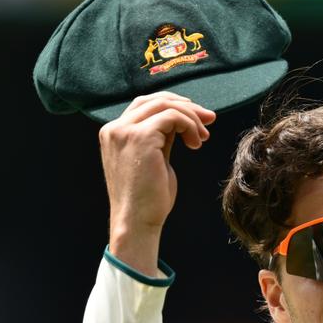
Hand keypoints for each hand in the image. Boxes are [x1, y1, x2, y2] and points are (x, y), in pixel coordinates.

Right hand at [98, 92, 215, 274]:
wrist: (137, 222)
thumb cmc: (148, 199)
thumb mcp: (154, 159)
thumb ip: (161, 137)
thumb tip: (181, 119)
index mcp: (114, 133)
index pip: (145, 105)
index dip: (173, 106)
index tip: (197, 119)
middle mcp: (114, 128)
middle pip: (155, 99)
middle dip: (186, 107)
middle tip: (209, 120)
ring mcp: (124, 131)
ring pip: (165, 105)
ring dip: (191, 118)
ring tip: (203, 138)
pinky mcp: (140, 137)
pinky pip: (172, 116)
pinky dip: (189, 125)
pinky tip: (196, 144)